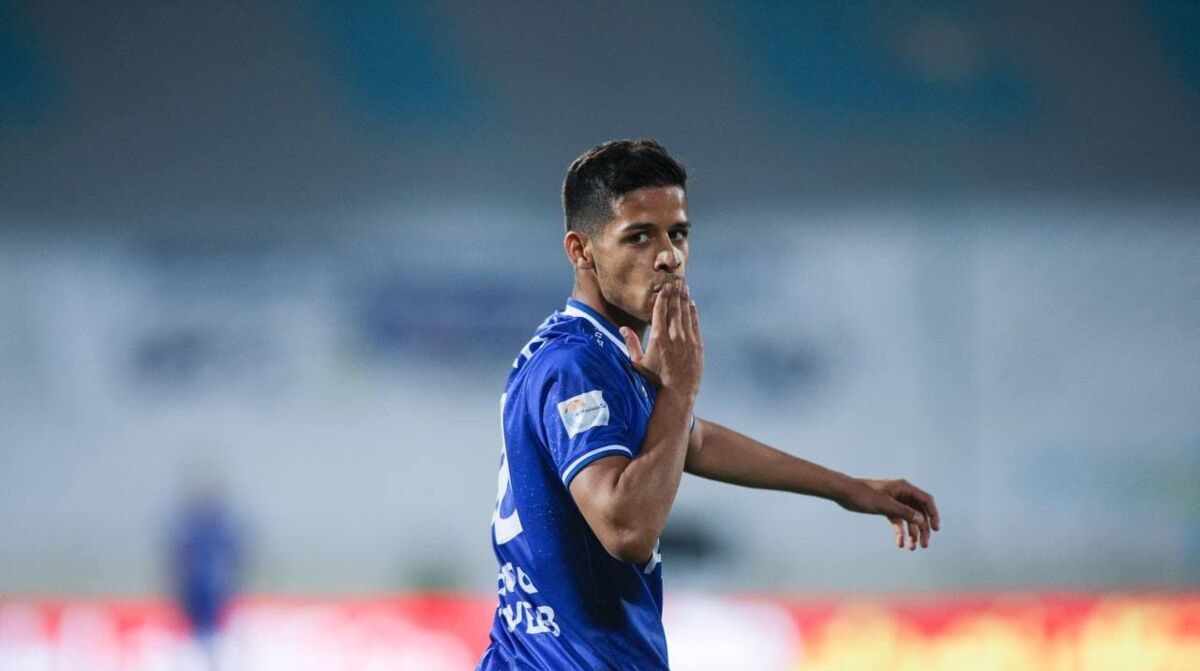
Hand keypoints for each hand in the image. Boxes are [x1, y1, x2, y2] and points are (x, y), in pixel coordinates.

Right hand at [620, 280, 703, 397]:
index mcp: (658, 338)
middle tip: (676, 279)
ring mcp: (687, 340)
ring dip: (684, 298)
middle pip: (674, 308)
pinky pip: (695, 324)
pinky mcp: (697, 345)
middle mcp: (674, 336)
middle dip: (675, 292)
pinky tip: (691, 303)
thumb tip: (623, 328)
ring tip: (683, 286)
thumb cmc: (655, 380)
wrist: (677, 393)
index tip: (664, 286)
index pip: (660, 311)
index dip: (663, 296)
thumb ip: (631, 344)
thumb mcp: (638, 363)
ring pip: (686, 313)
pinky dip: (693, 312)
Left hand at [840, 478, 939, 550]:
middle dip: (923, 529)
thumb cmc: (863, 494)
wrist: (844, 493)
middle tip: (924, 545)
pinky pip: (898, 522)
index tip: (935, 529)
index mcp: (904, 488)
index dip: (933, 514)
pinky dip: (900, 532)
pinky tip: (900, 543)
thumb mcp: (885, 504)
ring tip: (912, 548)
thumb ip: (904, 512)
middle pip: (919, 512)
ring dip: (912, 533)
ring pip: (909, 519)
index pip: (926, 500)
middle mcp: (902, 494)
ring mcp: (894, 502)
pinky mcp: (886, 509)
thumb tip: (922, 520)